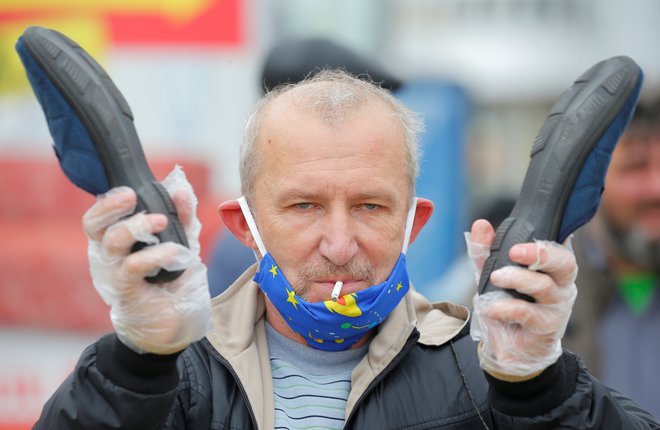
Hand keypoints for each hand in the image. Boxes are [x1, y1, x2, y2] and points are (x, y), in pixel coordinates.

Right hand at [83, 166, 210, 354]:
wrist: (173, 324)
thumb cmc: (170, 280)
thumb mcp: (179, 242)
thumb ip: (181, 217)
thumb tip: (182, 189)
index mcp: (115, 240)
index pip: (99, 216)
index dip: (107, 201)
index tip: (129, 189)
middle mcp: (108, 255)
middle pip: (93, 225)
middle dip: (109, 206)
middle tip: (132, 196)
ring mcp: (114, 273)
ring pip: (112, 242)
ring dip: (137, 227)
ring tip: (161, 221)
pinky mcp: (126, 291)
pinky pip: (132, 267)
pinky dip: (155, 255)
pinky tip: (176, 252)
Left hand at [468, 219, 577, 378]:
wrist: (513, 350)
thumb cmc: (509, 307)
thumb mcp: (493, 276)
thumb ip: (486, 252)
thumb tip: (481, 225)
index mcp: (552, 269)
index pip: (559, 247)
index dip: (548, 239)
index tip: (529, 233)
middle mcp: (560, 285)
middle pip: (564, 263)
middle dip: (541, 253)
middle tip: (515, 251)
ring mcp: (556, 307)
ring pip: (544, 286)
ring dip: (518, 279)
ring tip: (497, 277)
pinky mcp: (545, 327)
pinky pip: (526, 312)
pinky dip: (505, 307)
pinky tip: (491, 308)